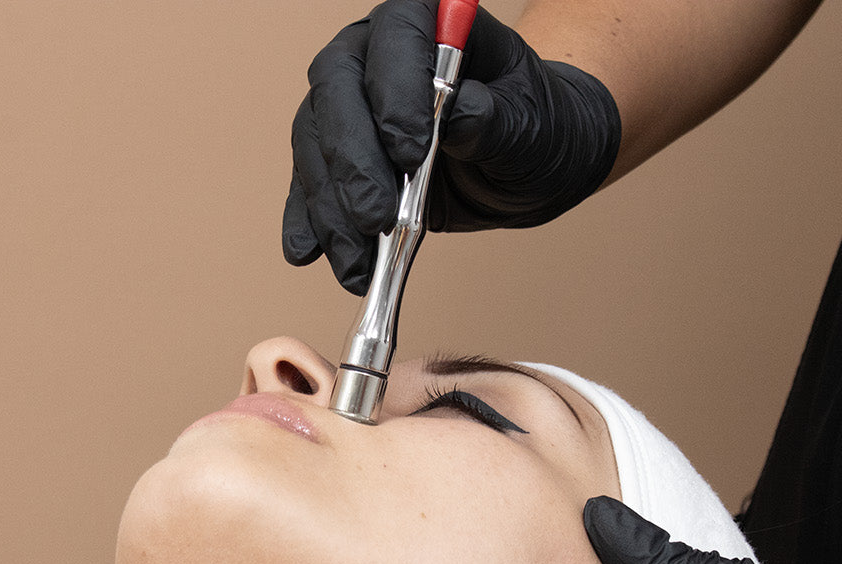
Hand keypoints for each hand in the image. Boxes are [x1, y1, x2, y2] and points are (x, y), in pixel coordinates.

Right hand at [283, 0, 621, 293]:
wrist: (522, 165)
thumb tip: (458, 116)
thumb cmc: (534, 128)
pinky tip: (309, 253)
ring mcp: (348, 104)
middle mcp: (376, 54)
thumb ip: (493, 118)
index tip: (410, 152)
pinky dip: (307, 222)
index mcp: (432, 21)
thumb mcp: (530, 127)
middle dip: (352, 161)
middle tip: (376, 219)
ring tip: (356, 262)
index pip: (398, 34)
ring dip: (330, 208)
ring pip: (315, 142)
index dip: (394, 88)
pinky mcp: (333, 155)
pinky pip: (309, 183)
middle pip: (338, 90)